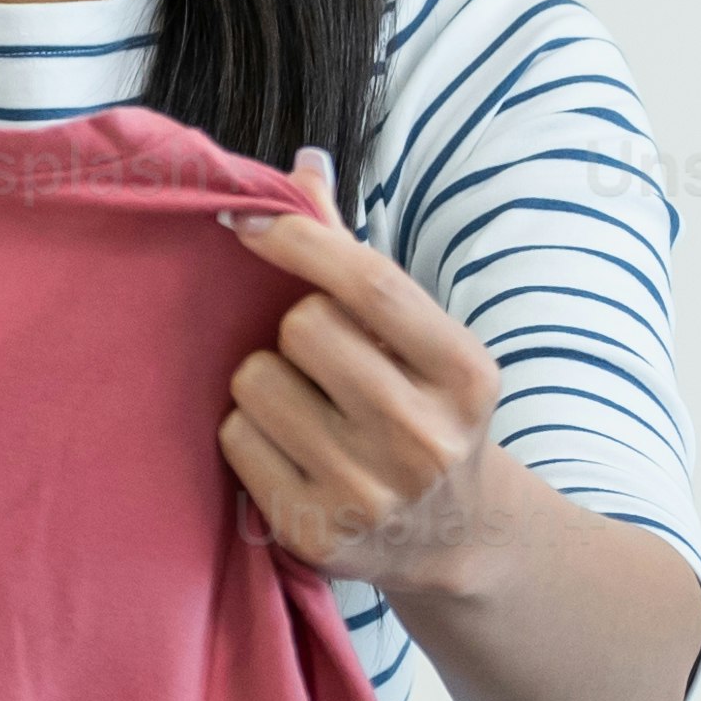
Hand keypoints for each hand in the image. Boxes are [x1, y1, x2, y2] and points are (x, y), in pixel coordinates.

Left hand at [219, 146, 503, 589]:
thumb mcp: (418, 338)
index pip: (369, 284)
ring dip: (266, 381)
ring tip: (306, 406)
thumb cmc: (424, 409)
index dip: (300, 241)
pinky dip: (249, 432)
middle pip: (303, 328)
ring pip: (257, 382)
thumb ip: (355, 255)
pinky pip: (236, 439)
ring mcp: (370, 490)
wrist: (454, 535)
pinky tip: (291, 449)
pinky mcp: (317, 531)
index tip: (252, 223)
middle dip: (295, 329)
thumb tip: (303, 164)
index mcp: (464, 374)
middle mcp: (424, 436)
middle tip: (320, 359)